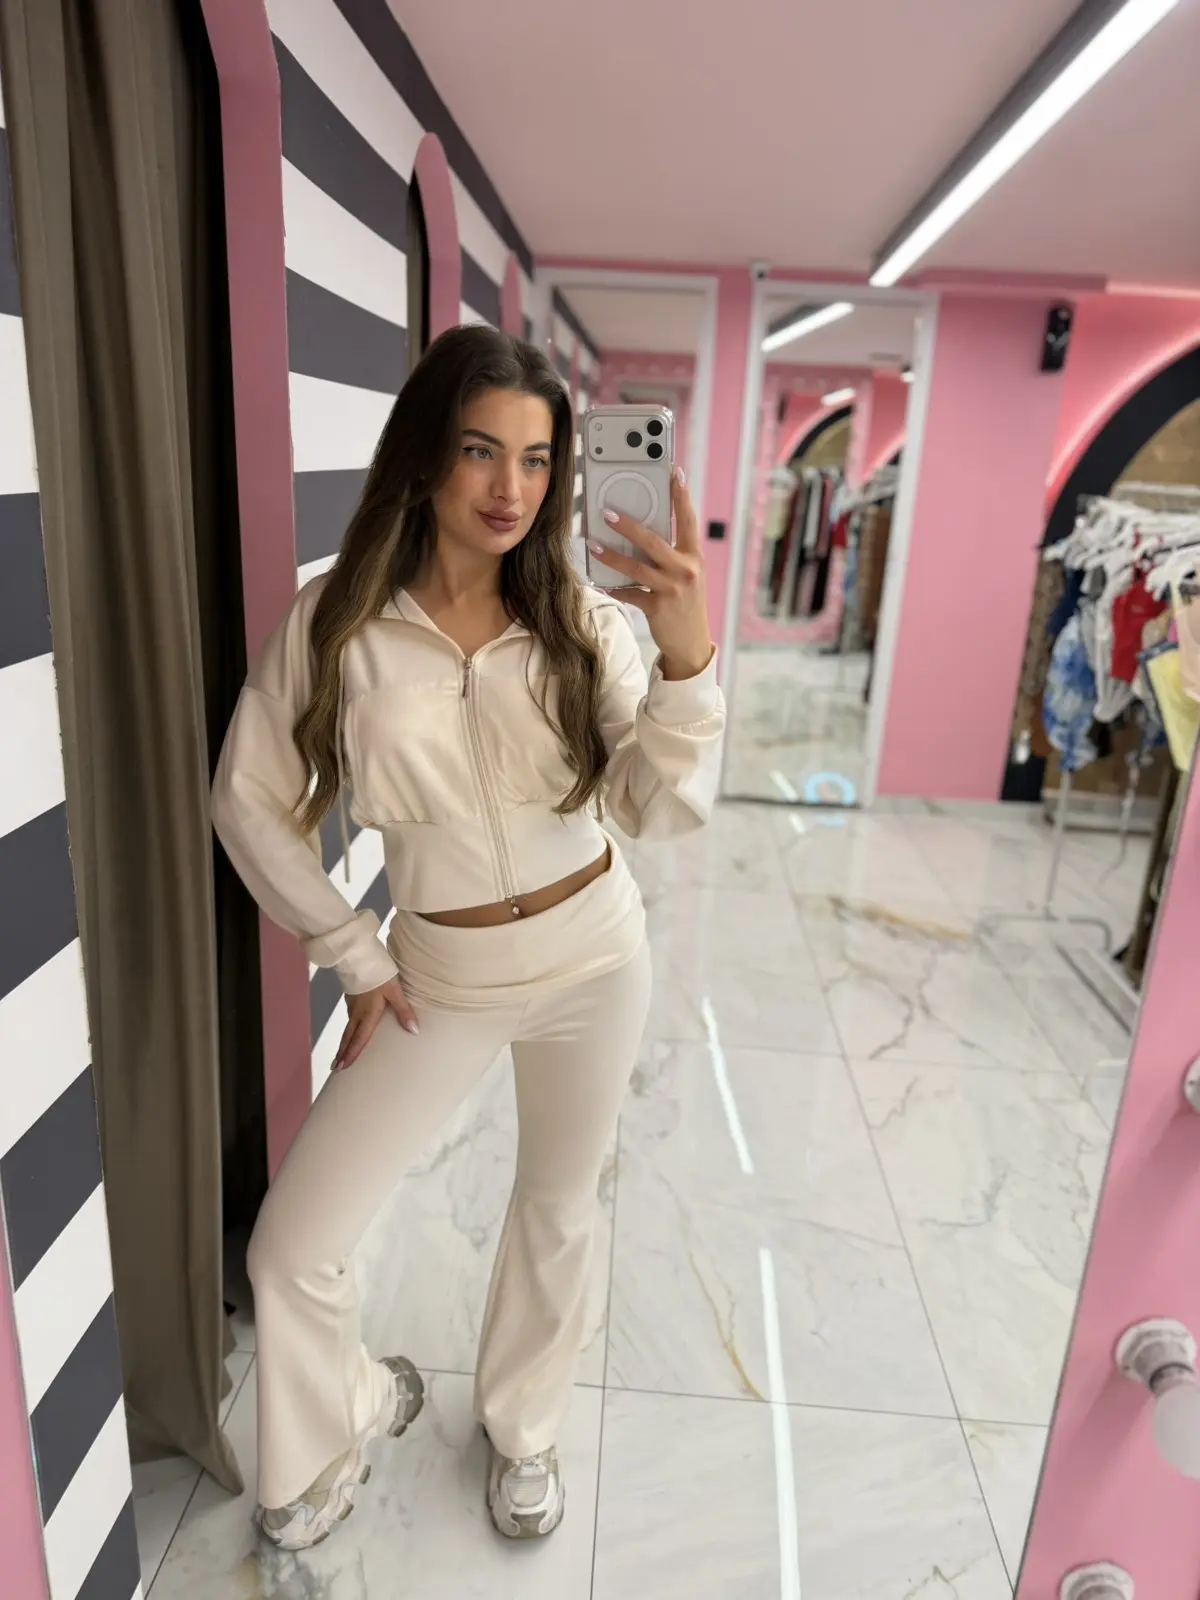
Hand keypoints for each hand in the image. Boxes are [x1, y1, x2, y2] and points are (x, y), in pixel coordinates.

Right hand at [334, 976, 417, 1070]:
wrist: (358, 955)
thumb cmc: (378, 973)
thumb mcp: (395, 991)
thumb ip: (404, 1010)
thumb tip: (414, 1031)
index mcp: (368, 1014)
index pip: (359, 1039)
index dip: (352, 1054)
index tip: (343, 1068)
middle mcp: (356, 1012)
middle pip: (348, 1037)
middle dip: (342, 1053)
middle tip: (336, 1068)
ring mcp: (352, 1003)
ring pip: (347, 1027)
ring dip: (344, 1041)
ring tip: (341, 1052)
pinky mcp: (351, 995)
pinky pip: (349, 1017)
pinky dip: (347, 1028)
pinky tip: (350, 1028)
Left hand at [589, 469, 714, 678]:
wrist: (692, 643)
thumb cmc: (685, 604)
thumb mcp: (686, 576)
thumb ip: (670, 555)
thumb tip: (639, 534)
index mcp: (694, 557)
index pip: (688, 520)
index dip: (682, 495)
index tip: (674, 472)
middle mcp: (686, 570)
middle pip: (654, 541)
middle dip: (629, 526)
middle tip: (608, 513)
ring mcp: (673, 590)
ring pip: (637, 567)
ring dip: (612, 556)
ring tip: (593, 545)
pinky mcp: (659, 608)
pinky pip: (630, 593)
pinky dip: (614, 588)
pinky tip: (600, 583)